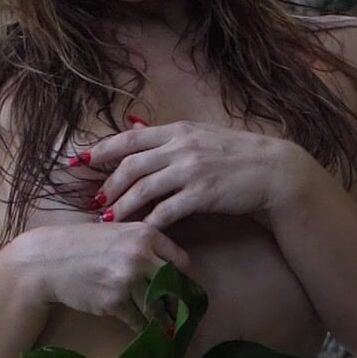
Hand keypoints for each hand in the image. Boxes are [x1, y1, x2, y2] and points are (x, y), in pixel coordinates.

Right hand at [15, 221, 192, 335]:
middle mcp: (141, 255)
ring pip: (158, 307)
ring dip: (163, 320)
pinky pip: (139, 321)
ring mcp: (128, 280)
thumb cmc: (79, 245)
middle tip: (180, 312)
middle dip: (177, 301)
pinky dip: (142, 327)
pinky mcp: (115, 302)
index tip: (179, 288)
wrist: (45, 260)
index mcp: (145, 234)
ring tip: (167, 328)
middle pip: (175, 286)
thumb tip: (169, 266)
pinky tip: (143, 330)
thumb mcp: (115, 232)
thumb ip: (142, 244)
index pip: (181, 261)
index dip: (181, 277)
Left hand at [68, 119, 311, 230]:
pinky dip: (149, 222)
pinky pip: (167, 211)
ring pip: (143, 189)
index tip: (80, 160)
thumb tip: (133, 126)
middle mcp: (181, 146)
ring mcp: (192, 170)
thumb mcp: (202, 135)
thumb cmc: (238, 155)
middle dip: (108, 184)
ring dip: (122, 205)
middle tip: (95, 201)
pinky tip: (139, 231)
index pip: (130, 138)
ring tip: (108, 219)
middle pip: (131, 165)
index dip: (102, 149)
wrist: (276, 172)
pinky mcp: (203, 194)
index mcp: (179, 130)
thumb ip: (169, 135)